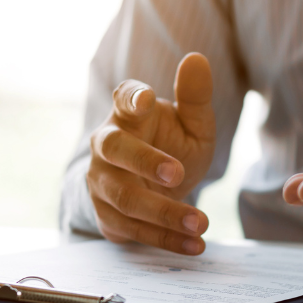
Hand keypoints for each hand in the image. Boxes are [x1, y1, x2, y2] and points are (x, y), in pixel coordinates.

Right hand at [86, 53, 216, 253]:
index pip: (124, 99)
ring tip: (201, 222)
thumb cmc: (171, 146)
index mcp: (127, 114)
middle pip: (114, 150)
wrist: (153, 189)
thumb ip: (195, 97)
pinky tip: (194, 244)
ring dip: (164, 212)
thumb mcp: (191, 124)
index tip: (146, 99)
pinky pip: (133, 230)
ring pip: (125, 197)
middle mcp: (105, 145)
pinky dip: (165, 239)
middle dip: (144, 162)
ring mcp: (101, 182)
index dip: (132, 99)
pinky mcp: (106, 216)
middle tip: (178, 175)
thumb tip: (196, 58)